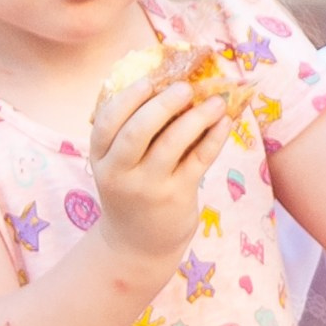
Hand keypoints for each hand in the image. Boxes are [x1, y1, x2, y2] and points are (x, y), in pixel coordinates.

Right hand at [88, 70, 230, 277]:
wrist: (137, 244)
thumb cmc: (131, 190)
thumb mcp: (117, 165)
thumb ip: (131, 131)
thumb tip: (166, 81)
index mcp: (100, 158)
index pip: (106, 123)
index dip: (128, 98)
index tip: (150, 81)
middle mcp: (120, 173)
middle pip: (137, 131)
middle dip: (162, 104)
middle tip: (185, 86)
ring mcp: (149, 187)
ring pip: (172, 144)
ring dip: (196, 117)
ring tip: (216, 100)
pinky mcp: (177, 196)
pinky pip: (198, 160)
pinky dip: (214, 137)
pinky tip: (224, 121)